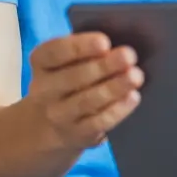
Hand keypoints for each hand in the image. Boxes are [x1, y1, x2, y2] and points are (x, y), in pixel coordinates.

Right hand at [24, 32, 142, 150]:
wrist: (47, 125)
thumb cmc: (68, 79)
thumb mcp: (66, 62)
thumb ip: (87, 51)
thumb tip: (119, 47)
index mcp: (41, 62)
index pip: (54, 52)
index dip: (79, 47)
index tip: (105, 42)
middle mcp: (44, 89)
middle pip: (73, 77)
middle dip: (104, 66)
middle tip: (129, 56)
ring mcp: (58, 114)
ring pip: (86, 101)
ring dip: (114, 87)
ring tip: (135, 76)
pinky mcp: (76, 134)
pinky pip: (98, 122)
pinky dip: (117, 110)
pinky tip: (133, 97)